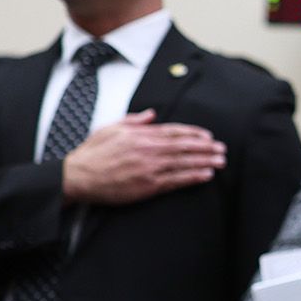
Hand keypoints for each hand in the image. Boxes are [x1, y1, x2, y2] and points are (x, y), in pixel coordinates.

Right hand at [61, 110, 224, 204]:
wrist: (77, 177)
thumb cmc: (92, 153)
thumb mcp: (111, 128)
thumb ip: (134, 120)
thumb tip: (151, 114)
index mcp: (141, 135)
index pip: (175, 131)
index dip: (194, 133)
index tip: (208, 136)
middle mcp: (149, 150)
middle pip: (185, 146)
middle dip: (206, 147)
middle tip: (222, 149)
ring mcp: (150, 168)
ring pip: (184, 163)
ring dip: (205, 161)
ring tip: (220, 161)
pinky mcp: (148, 186)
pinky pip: (176, 181)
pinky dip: (193, 177)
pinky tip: (206, 175)